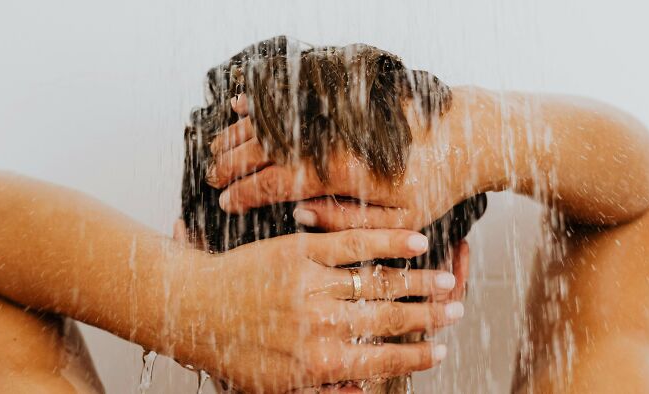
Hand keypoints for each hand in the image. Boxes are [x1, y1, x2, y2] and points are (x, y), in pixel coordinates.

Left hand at [177, 228, 463, 392]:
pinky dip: (387, 241)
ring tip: (446, 279)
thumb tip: (361, 393)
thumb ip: (322, 392)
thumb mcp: (273, 389)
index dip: (416, 355)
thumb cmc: (229, 351)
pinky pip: (352, 243)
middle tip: (456, 311)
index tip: (439, 349)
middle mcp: (323, 324)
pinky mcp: (300, 251)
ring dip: (418, 282)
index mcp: (319, 362)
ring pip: (379, 282)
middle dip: (429, 316)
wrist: (191, 308)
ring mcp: (314, 284)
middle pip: (390, 318)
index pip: (382, 359)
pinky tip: (414, 240)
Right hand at [207, 93, 497, 231]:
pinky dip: (262, 100)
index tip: (225, 202)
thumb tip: (302, 214)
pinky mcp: (342, 98)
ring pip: (272, 122)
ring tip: (216, 146)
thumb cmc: (440, 181)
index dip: (245, 192)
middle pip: (265, 147)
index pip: (276, 181)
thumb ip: (347, 222)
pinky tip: (242, 103)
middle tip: (211, 174)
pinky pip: (292, 95)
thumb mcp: (400, 220)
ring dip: (239, 134)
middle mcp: (332, 137)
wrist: (473, 133)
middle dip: (232, 162)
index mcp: (341, 170)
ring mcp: (335, 114)